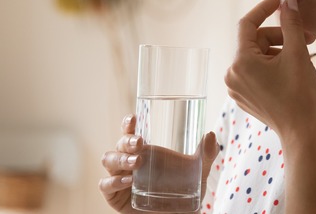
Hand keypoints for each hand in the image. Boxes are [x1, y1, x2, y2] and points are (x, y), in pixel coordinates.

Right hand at [99, 115, 218, 212]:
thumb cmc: (184, 192)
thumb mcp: (198, 172)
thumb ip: (206, 154)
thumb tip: (211, 134)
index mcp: (145, 151)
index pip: (131, 132)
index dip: (128, 124)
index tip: (133, 118)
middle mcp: (129, 161)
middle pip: (119, 144)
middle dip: (127, 141)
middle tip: (140, 143)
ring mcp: (120, 178)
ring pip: (108, 160)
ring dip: (120, 158)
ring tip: (136, 162)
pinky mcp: (115, 197)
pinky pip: (105, 185)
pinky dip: (113, 181)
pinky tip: (128, 181)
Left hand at [224, 0, 315, 138]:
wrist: (301, 133)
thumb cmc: (300, 94)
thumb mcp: (297, 53)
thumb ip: (291, 23)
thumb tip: (288, 2)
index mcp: (240, 62)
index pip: (247, 24)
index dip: (264, 9)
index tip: (281, 2)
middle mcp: (232, 74)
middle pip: (254, 41)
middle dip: (280, 36)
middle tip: (306, 37)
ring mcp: (236, 87)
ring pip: (256, 56)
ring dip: (278, 50)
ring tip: (302, 56)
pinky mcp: (244, 96)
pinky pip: (255, 71)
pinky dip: (271, 65)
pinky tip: (291, 70)